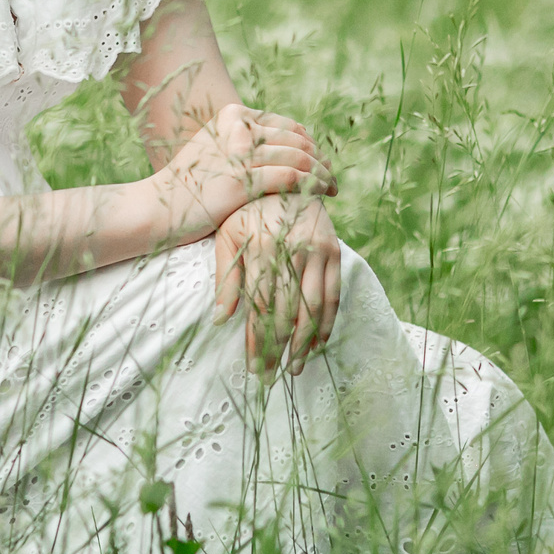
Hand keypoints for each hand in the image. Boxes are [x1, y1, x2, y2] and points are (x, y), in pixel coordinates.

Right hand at [144, 104, 333, 247]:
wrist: (156, 209)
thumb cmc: (186, 187)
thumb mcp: (213, 150)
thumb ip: (241, 142)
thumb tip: (281, 147)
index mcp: (232, 114)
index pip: (286, 125)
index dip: (310, 143)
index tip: (321, 161)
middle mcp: (237, 126)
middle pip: (297, 139)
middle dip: (321, 158)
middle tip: (332, 176)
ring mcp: (239, 151)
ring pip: (300, 157)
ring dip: (323, 173)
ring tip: (332, 188)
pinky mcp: (242, 179)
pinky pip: (292, 177)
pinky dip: (313, 185)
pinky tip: (323, 195)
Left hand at [212, 195, 341, 375]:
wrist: (285, 177)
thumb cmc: (247, 210)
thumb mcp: (228, 236)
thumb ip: (226, 278)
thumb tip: (219, 320)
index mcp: (263, 247)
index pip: (260, 306)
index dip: (256, 339)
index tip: (252, 366)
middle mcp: (293, 250)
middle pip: (286, 312)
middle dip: (277, 349)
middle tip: (270, 377)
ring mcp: (318, 250)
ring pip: (313, 308)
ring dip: (304, 343)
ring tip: (295, 369)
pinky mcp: (334, 250)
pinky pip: (334, 294)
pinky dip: (328, 322)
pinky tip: (318, 345)